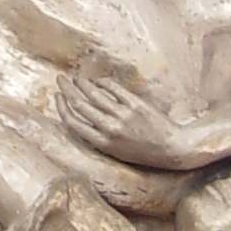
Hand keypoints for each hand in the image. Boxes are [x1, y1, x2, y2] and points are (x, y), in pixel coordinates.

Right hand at [57, 72, 187, 166]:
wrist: (172, 148)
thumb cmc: (142, 152)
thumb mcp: (116, 151)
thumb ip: (98, 136)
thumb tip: (81, 116)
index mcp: (102, 143)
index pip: (73, 122)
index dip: (62, 107)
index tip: (58, 96)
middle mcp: (110, 129)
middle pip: (80, 104)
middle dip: (67, 89)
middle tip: (61, 79)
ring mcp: (123, 115)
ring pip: (94, 94)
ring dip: (83, 83)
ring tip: (78, 78)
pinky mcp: (135, 104)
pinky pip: (113, 88)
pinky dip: (103, 83)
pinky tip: (99, 81)